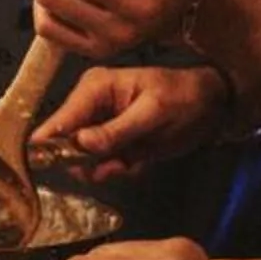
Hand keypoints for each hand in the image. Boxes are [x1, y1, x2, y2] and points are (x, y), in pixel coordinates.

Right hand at [30, 63, 227, 182]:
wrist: (210, 108)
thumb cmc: (184, 97)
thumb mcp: (154, 111)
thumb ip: (117, 129)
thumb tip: (81, 143)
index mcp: (94, 88)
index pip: (60, 119)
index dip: (50, 145)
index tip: (50, 167)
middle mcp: (90, 107)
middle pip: (66, 144)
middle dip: (88, 163)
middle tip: (116, 165)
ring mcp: (100, 128)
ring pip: (84, 161)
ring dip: (107, 169)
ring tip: (131, 161)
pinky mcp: (112, 145)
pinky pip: (103, 168)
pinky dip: (120, 171)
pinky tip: (139, 161)